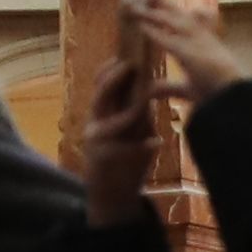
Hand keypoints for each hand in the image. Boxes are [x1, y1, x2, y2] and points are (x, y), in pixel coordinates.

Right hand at [70, 42, 164, 224]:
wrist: (111, 197)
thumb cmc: (122, 158)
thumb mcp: (125, 131)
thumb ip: (133, 110)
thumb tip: (148, 84)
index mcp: (100, 115)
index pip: (100, 85)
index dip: (111, 68)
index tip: (126, 54)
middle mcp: (95, 126)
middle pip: (101, 96)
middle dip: (116, 80)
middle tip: (132, 66)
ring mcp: (99, 145)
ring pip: (113, 122)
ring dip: (130, 111)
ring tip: (144, 102)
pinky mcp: (108, 163)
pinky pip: (128, 151)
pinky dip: (144, 146)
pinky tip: (156, 143)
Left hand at [118, 0, 245, 107]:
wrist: (237, 101)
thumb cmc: (218, 96)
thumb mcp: (188, 89)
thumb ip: (168, 87)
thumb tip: (148, 91)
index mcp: (204, 46)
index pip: (186, 22)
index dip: (172, 11)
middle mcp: (202, 40)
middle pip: (178, 14)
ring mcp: (199, 46)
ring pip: (173, 23)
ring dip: (153, 12)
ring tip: (133, 3)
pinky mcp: (194, 57)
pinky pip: (171, 42)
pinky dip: (155, 33)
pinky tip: (141, 25)